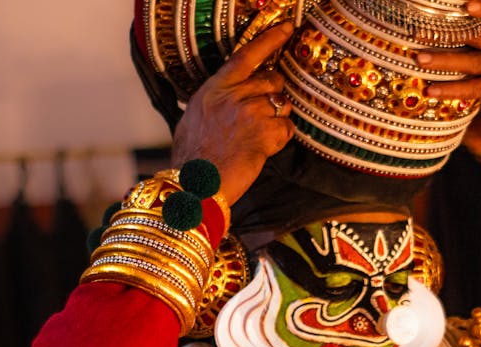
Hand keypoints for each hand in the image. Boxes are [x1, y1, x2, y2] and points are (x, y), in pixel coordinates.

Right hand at [171, 22, 295, 206]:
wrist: (196, 184)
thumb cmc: (193, 158)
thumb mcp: (195, 117)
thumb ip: (217, 101)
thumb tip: (232, 98)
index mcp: (214, 88)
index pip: (246, 56)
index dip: (270, 40)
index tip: (287, 29)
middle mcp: (233, 95)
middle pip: (272, 80)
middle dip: (274, 95)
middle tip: (262, 116)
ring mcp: (250, 112)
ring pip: (282, 105)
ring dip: (276, 120)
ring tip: (256, 138)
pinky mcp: (265, 132)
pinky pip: (287, 129)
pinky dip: (280, 140)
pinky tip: (262, 150)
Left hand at [415, 1, 480, 133]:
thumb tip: (441, 21)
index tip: (467, 6)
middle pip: (477, 35)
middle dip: (446, 33)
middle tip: (419, 33)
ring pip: (471, 61)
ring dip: (443, 60)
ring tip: (420, 59)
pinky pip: (473, 88)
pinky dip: (450, 89)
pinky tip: (431, 90)